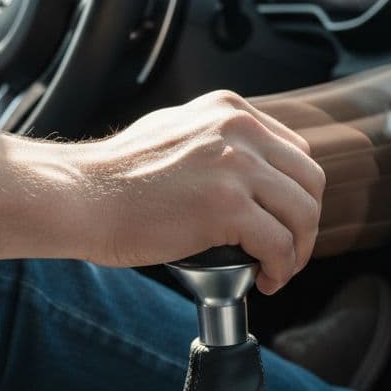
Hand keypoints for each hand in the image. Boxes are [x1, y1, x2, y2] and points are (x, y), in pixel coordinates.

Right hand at [75, 91, 325, 294]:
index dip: (297, 194)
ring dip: (299, 251)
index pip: (295, 152)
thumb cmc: (116, 177)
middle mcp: (239, 130)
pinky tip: (266, 280)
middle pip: (310, 181)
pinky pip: (279, 244)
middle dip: (306, 224)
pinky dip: (281, 268)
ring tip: (278, 271)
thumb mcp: (175, 132)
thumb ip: (213, 141)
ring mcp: (235, 166)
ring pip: (302, 214)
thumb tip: (243, 170)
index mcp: (230, 111)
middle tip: (289, 253)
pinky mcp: (227, 206)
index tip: (285, 221)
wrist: (81, 196)